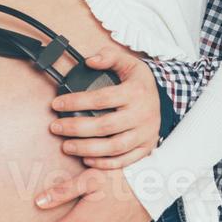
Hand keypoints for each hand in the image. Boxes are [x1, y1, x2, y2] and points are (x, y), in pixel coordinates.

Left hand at [49, 45, 160, 168]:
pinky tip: (86, 159)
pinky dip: (104, 163)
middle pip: (105, 126)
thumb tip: (90, 60)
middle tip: (55, 127)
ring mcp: (145, 134)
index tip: (56, 103)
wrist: (166, 99)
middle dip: (76, 128)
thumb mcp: (129, 63)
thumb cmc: (140, 82)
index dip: (76, 102)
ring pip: (114, 147)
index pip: (101, 99)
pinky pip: (124, 161)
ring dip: (87, 149)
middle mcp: (142, 115)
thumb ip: (109, 57)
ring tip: (66, 146)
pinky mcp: (145, 148)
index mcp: (135, 92)